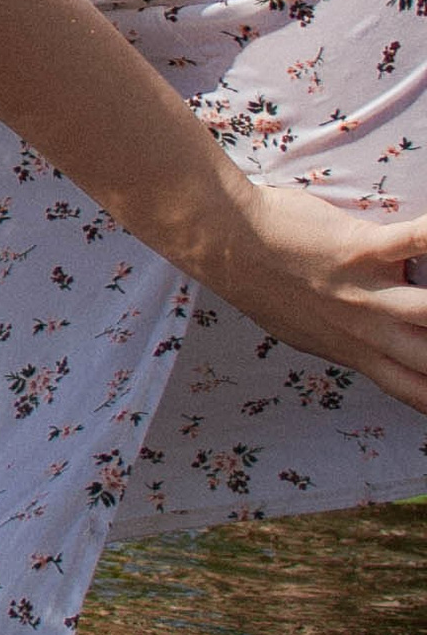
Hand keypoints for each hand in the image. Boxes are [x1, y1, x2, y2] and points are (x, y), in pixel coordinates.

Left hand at [213, 184, 426, 414]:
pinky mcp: (360, 249)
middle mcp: (367, 331)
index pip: (415, 393)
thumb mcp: (305, 333)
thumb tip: (368, 353)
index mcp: (357, 353)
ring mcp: (365, 292)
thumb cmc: (264, 284)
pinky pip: (416, 240)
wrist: (227, 244)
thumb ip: (346, 344)